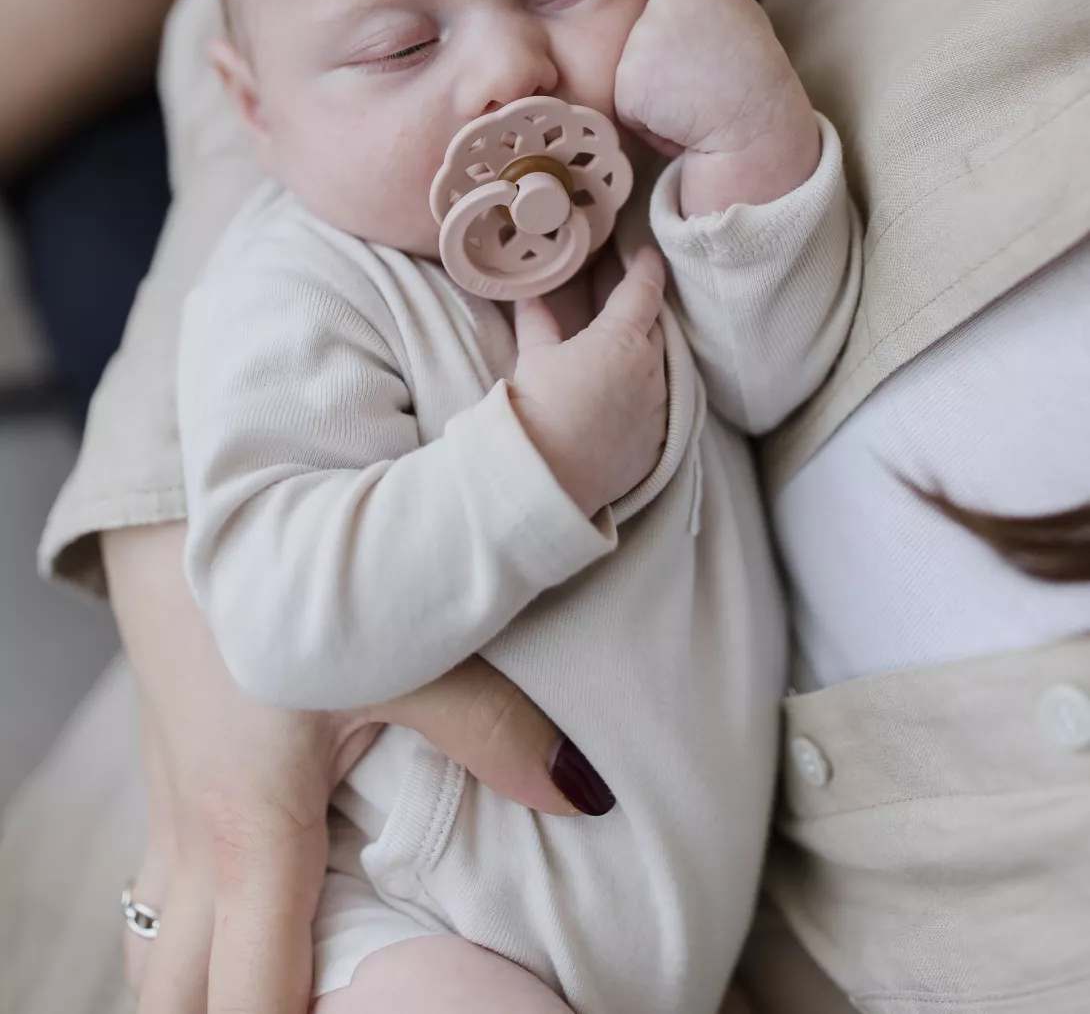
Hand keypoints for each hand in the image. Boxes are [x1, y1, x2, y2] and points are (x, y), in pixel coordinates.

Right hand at [106, 522, 602, 1013]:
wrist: (198, 511)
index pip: (254, 1004)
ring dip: (205, 985)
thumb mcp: (410, 653)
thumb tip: (587, 797)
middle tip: (334, 1007)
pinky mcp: (165, 790)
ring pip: (152, 960)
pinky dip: (190, 942)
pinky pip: (154, 905)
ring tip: (289, 983)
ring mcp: (166, 820)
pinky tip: (250, 921)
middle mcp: (193, 846)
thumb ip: (498, 734)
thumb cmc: (296, 580)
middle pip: (179, 1004)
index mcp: (251, 833)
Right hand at [510, 246, 667, 516]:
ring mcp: (659, 406)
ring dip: (644, 353)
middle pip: (655, 326)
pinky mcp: (658, 439)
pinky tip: (623, 395)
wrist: (548, 477)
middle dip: (641, 311)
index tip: (646, 253)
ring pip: (660, 365)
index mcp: (623, 338)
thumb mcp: (535, 357)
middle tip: (623, 298)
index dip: (646, 267)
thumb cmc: (539, 410)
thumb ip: (537, 320)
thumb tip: (530, 295)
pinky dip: (645, 392)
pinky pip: (660, 403)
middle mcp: (651, 368)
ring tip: (620, 349)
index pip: (644, 290)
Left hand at [615, 0, 819, 215]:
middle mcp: (666, 1)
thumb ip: (692, 1)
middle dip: (660, 53)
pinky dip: (646, 119)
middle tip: (704, 71)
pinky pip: (625, 104)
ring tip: (694, 97)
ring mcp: (643, 43)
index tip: (703, 32)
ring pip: (629, 67)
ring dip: (652, 89)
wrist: (760, 133)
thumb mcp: (733, 16)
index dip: (677, 13)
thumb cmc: (749, 80)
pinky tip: (680, 119)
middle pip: (639, 27)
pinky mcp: (628, 84)